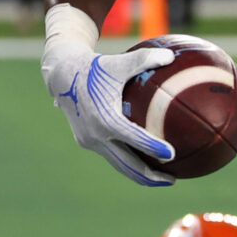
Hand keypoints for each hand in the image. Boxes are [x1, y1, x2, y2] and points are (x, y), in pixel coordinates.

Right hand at [43, 20, 176, 185]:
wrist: (62, 76)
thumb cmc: (95, 67)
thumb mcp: (119, 62)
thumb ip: (145, 59)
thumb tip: (172, 56)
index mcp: (105, 118)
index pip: (134, 138)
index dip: (153, 147)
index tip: (173, 155)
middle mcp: (96, 135)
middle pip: (127, 164)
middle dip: (150, 176)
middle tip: (173, 180)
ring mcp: (89, 141)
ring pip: (119, 165)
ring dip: (140, 174)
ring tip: (164, 178)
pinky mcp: (86, 142)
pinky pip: (112, 156)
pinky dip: (129, 162)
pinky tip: (147, 162)